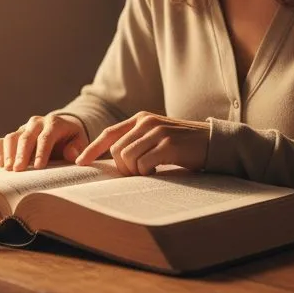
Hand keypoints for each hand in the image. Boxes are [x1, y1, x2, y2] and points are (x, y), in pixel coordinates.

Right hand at [0, 113, 88, 170]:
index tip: (38, 167)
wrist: (62, 129)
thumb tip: (71, 155)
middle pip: (27, 137)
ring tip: (8, 169)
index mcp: (54, 123)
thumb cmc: (71, 139)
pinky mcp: (14, 134)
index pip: (46, 136)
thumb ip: (77, 147)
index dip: (42, 152)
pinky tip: (0, 164)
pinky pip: (2, 140)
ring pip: (12, 137)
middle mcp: (36, 123)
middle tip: (18, 170)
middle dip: (22, 154)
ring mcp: (23, 128)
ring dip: (9, 153)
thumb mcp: (80, 141)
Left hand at [75, 112, 208, 175]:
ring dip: (135, 171)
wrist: (213, 142)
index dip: (92, 148)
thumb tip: (114, 161)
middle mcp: (146, 122)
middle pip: (116, 150)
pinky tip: (160, 170)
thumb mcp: (158, 137)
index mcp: (141, 119)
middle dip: (122, 168)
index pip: (109, 133)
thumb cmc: (183, 145)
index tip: (80, 163)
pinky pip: (143, 165)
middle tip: (139, 173)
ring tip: (151, 171)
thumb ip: (138, 142)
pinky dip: (148, 173)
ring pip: (127, 158)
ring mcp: (157, 132)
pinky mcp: (168, 144)